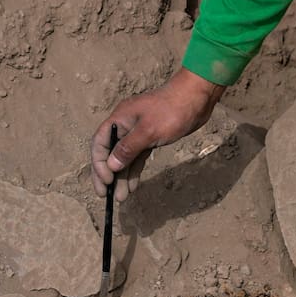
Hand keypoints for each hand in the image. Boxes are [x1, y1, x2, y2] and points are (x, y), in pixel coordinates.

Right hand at [90, 68, 225, 201]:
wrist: (196, 99)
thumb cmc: (172, 111)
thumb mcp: (149, 131)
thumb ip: (129, 148)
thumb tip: (111, 165)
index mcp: (119, 119)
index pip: (100, 144)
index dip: (99, 164)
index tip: (106, 182)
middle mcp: (125, 126)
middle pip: (109, 153)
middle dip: (107, 175)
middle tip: (106, 196)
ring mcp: (138, 133)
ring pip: (125, 158)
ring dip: (122, 177)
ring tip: (122, 197)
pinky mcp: (151, 138)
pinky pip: (137, 158)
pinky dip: (135, 171)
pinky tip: (133, 185)